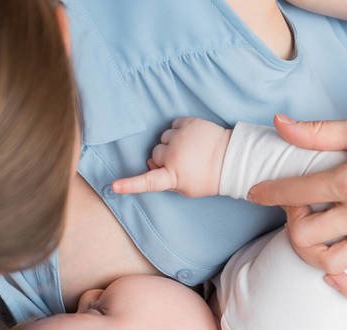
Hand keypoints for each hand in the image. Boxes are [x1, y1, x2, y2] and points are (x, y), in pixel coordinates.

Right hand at [113, 118, 232, 197]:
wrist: (231, 159)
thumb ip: (167, 180)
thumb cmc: (208, 178)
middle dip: (162, 159)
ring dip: (171, 144)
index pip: (148, 182)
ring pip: (163, 138)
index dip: (130, 184)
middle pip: (154, 154)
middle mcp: (174, 155)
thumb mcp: (187, 189)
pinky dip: (179, 131)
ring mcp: (181, 137)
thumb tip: (152, 165)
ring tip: (188, 150)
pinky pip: (173, 125)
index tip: (114, 186)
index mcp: (173, 176)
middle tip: (180, 164)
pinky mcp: (189, 123)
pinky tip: (190, 139)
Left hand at [247, 110, 346, 298]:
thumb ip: (318, 133)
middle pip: (304, 236)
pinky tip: (335, 276)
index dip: (268, 193)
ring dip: (313, 253)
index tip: (258, 192)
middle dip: (292, 222)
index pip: (294, 194)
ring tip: (316, 233)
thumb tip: (278, 124)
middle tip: (299, 206)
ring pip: (330, 264)